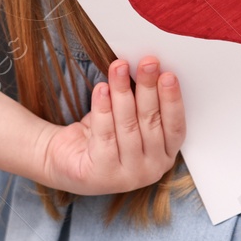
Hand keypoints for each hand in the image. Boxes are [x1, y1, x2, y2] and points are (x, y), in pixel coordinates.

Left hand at [35, 57, 185, 194]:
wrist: (66, 159)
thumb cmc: (105, 135)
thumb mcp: (130, 118)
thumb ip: (143, 101)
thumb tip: (149, 67)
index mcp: (165, 155)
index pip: (175, 127)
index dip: (172, 100)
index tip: (168, 75)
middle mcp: (151, 170)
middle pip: (151, 122)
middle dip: (148, 88)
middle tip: (147, 63)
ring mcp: (127, 177)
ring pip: (128, 126)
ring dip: (123, 91)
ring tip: (119, 67)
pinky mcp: (101, 175)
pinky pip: (104, 135)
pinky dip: (103, 108)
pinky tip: (102, 89)